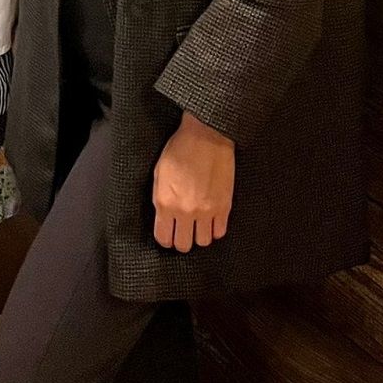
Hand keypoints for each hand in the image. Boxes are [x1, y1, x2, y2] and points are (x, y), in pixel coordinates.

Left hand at [152, 113, 234, 250]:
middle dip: (181, 241)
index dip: (164, 239)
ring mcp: (207, 210)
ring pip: (204, 242)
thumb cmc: (179, 150)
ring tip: (197, 226)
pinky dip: (215, 229)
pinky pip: (220, 231)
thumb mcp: (159, 174)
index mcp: (165, 202)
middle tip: (182, 232)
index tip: (167, 235)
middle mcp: (186, 211)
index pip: (163, 237)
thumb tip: (162, 216)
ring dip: (199, 236)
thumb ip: (160, 198)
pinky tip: (210, 221)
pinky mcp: (224, 206)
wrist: (206, 137)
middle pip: (184, 244)